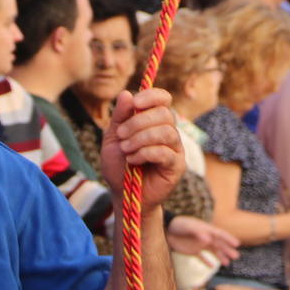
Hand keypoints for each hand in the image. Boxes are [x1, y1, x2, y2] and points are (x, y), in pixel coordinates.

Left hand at [99, 88, 185, 213]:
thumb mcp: (113, 138)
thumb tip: (126, 93)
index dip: (152, 96)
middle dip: (139, 122)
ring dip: (141, 139)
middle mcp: (168, 131)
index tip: (135, 103)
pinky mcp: (177, 165)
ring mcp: (175, 148)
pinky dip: (146, 153)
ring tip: (126, 150)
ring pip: (166, 132)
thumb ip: (120, 117)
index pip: (163, 99)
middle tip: (121, 136)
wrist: (123, 195)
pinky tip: (133, 160)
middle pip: (164, 114)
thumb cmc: (119, 166)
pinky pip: (166, 152)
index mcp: (154, 121)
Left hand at [167, 215, 240, 262]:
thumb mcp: (188, 227)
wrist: (167, 230)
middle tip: (236, 256)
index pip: (220, 234)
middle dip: (227, 250)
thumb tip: (209, 239)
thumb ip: (198, 233)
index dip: (229, 238)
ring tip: (227, 263)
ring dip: (220, 256)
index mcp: (206, 230)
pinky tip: (212, 266)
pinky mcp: (193, 250)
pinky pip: (202, 257)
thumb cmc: (179, 225)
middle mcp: (205, 237)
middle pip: (219, 244)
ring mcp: (200, 244)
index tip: (237, 244)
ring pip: (213, 251)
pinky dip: (207, 261)